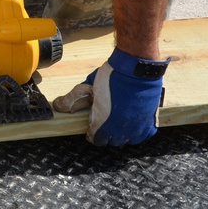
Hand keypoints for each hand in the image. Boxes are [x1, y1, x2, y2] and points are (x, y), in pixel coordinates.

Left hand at [52, 48, 168, 145]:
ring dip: (121, 134)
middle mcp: (121, 129)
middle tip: (104, 121)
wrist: (135, 67)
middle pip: (112, 141)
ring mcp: (137, 126)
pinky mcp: (150, 120)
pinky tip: (132, 123)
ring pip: (128, 140)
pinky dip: (138, 132)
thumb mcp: (88, 86)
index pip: (96, 140)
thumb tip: (57, 106)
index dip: (92, 133)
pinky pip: (144, 134)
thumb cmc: (111, 75)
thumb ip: (73, 99)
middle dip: (106, 134)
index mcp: (104, 123)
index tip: (92, 126)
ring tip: (117, 122)